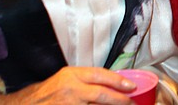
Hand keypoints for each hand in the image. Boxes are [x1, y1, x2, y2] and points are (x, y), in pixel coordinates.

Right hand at [0, 67, 138, 103]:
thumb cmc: (45, 93)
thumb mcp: (65, 79)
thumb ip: (85, 81)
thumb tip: (110, 85)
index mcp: (71, 75)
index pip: (100, 75)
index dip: (118, 81)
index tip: (131, 87)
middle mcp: (70, 89)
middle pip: (102, 94)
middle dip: (120, 100)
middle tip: (132, 103)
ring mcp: (68, 104)